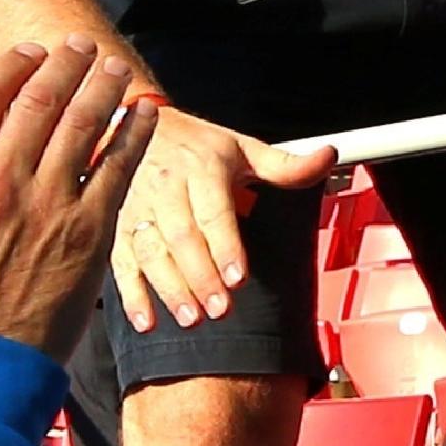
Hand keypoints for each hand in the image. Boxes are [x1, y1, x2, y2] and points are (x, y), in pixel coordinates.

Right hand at [0, 37, 152, 363]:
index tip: (29, 52)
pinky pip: (117, 170)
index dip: (10, 65)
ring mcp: (47, 207)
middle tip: (78, 46)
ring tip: (111, 68)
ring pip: (81, 126)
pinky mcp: (87, 233)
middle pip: (39, 101)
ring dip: (100, 88)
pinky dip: (132, 136)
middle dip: (64, 64)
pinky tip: (142, 114)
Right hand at [111, 106, 335, 331]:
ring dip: (169, 289)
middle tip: (219, 309)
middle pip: (182, 238)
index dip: (225, 246)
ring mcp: (137, 210)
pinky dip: (132, 295)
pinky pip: (122, 263)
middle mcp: (165, 189)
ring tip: (189, 318)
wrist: (134, 125)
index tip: (238, 277)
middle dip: (201, 276)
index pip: (213, 212)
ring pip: (151, 253)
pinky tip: (146, 320)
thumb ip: (284, 164)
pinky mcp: (117, 228)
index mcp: (200, 168)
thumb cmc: (195, 144)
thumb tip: (328, 157)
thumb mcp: (241, 146)